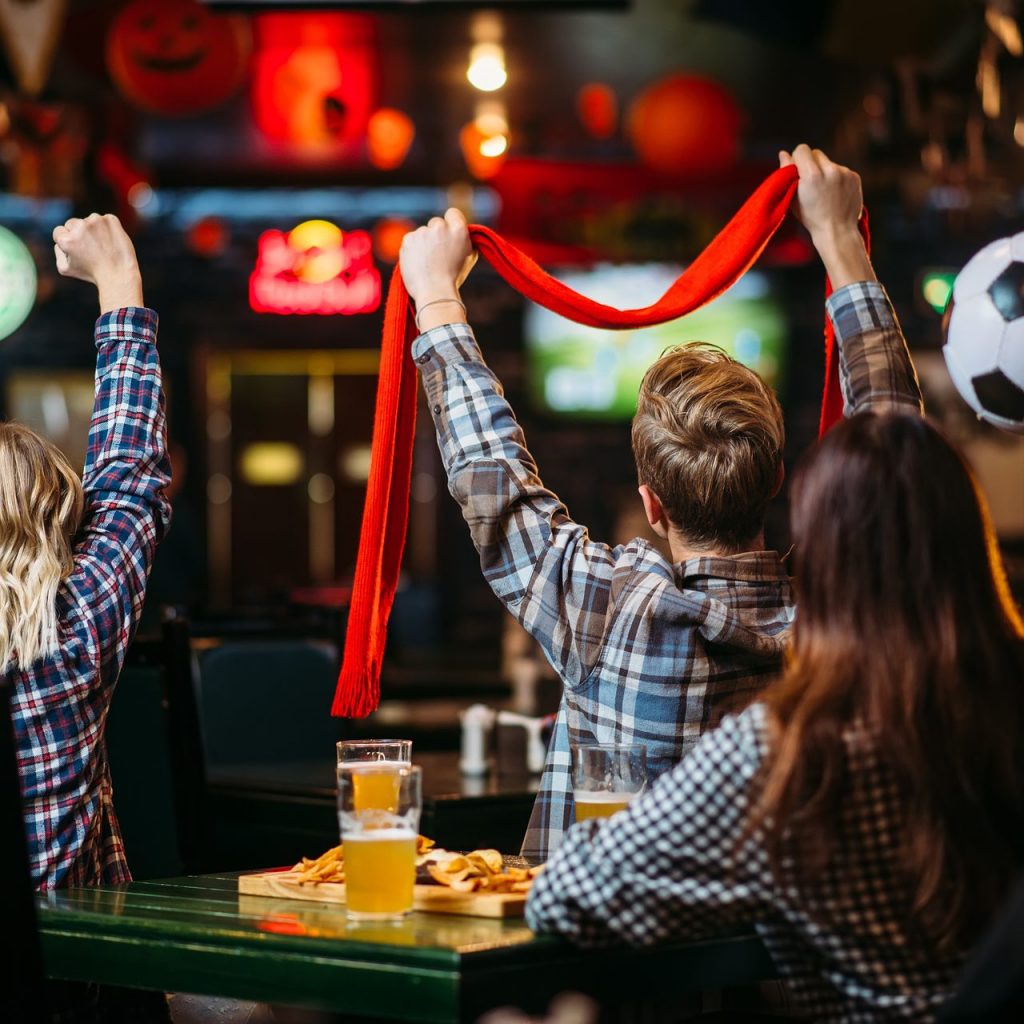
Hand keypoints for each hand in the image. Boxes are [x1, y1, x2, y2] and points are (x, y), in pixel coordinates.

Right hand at [53, 213, 142, 313]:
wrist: (120, 274)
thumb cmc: (92, 274)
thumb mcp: (65, 268)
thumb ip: (57, 252)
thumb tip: (59, 241)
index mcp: (66, 239)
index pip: (59, 231)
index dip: (68, 242)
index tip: (78, 251)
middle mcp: (80, 227)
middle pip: (73, 223)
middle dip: (79, 234)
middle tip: (92, 250)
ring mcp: (96, 221)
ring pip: (89, 221)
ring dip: (94, 230)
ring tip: (103, 247)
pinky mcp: (111, 219)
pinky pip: (105, 220)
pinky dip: (108, 228)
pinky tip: (111, 241)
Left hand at [399, 208, 476, 329]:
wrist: (433, 292)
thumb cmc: (452, 278)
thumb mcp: (467, 257)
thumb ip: (462, 240)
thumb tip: (458, 232)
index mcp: (459, 230)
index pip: (453, 213)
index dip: (450, 222)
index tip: (448, 233)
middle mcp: (440, 227)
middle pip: (436, 223)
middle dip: (436, 235)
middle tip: (437, 254)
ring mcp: (422, 232)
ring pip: (422, 233)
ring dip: (424, 243)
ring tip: (427, 263)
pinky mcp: (408, 238)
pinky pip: (411, 240)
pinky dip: (413, 249)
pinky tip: (418, 263)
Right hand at [779, 145, 874, 287]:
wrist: (837, 231)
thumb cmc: (811, 218)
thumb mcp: (793, 198)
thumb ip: (788, 174)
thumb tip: (783, 153)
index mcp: (812, 175)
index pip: (802, 149)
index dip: (797, 158)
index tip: (797, 170)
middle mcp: (830, 170)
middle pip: (816, 152)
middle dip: (811, 163)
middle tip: (810, 182)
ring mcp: (844, 172)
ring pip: (828, 162)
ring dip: (824, 171)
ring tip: (824, 192)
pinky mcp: (854, 176)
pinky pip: (840, 169)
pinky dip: (836, 178)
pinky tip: (834, 194)